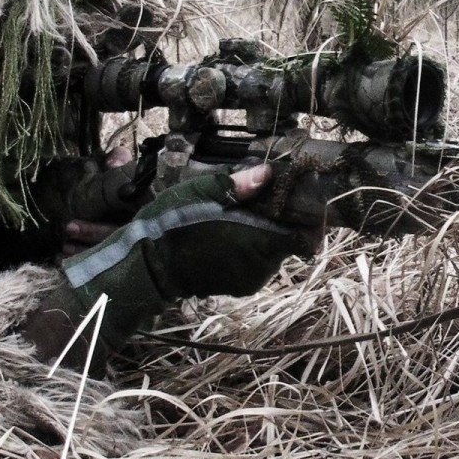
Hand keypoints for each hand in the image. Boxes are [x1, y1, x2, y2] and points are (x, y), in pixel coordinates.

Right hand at [56, 163, 314, 341]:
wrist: (147, 269)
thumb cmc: (172, 227)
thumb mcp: (200, 193)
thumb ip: (237, 184)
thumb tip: (267, 172)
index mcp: (259, 242)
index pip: (307, 236)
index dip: (311, 218)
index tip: (306, 201)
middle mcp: (262, 266)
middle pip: (289, 239)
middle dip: (283, 219)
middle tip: (267, 198)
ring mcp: (251, 279)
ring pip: (273, 250)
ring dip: (265, 232)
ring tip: (243, 213)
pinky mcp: (239, 286)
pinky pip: (257, 262)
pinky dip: (251, 246)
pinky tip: (231, 232)